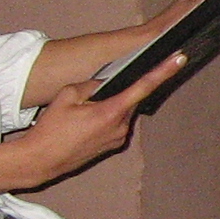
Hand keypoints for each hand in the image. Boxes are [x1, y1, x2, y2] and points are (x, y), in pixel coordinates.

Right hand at [16, 72, 169, 184]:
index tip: (179, 59)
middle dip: (118, 91)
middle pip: (131, 99)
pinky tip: (87, 122)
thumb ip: (91, 84)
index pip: (144, 86)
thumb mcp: (66, 96)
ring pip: (123, 111)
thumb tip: (106, 82)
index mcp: (111, 112)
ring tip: (83, 112)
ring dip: (110, 106)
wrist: (40, 160)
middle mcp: (121, 127)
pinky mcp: (113, 146)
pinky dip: (107, 117)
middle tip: (92, 95)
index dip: (163, 71)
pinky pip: (117, 124)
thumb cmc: (51, 129)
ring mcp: (118, 138)